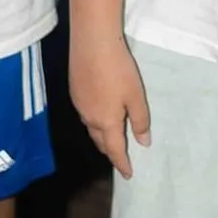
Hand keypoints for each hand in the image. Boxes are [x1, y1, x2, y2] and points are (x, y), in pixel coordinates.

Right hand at [69, 32, 150, 178]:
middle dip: (110, 150)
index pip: (115, 150)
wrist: (92, 42)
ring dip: (101, 135)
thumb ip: (140, 121)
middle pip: (100, 141)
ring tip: (112, 136)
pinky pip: (85, 113)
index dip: (122, 163)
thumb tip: (143, 143)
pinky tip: (100, 111)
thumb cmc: (119, 70)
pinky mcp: (74, 90)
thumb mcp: (136, 96)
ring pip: (91, 127)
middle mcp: (89, 117)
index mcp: (106, 122)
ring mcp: (79, 104)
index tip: (128, 174)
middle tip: (121, 155)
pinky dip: (94, 119)